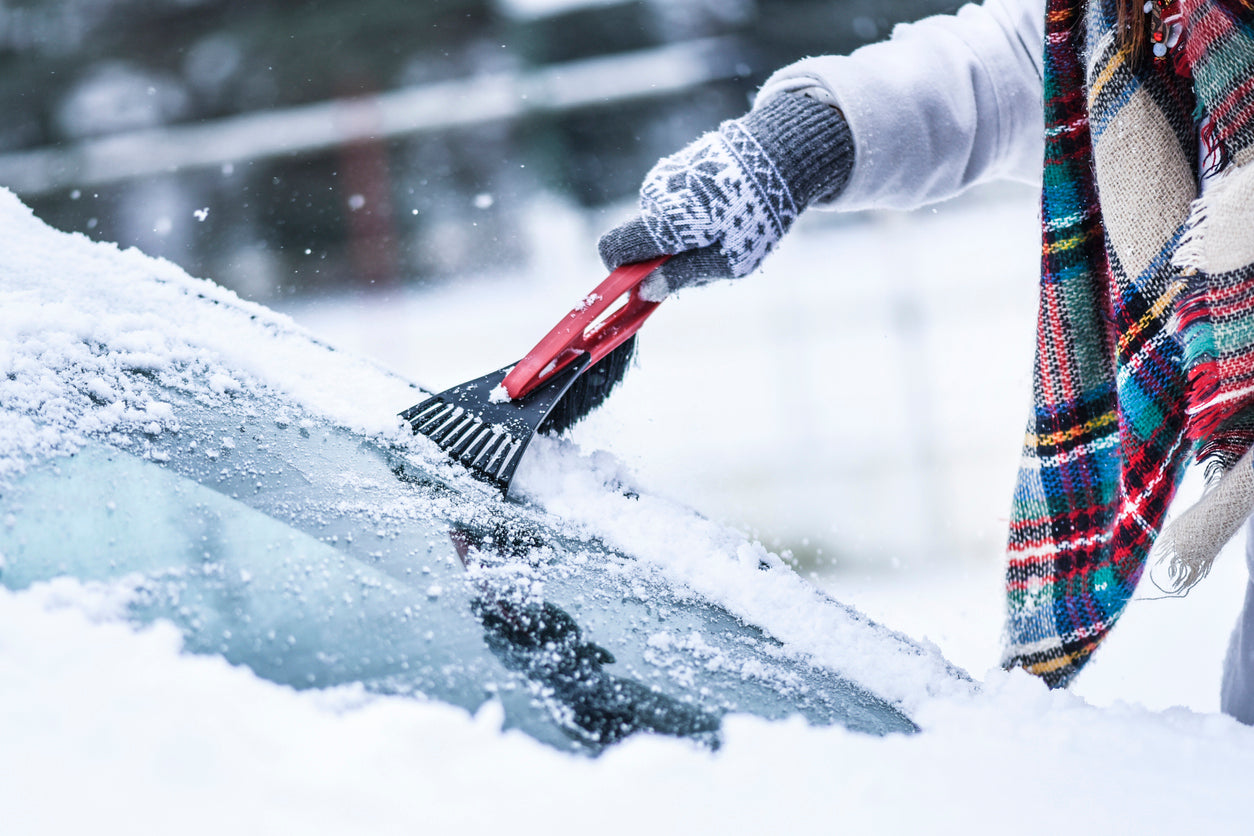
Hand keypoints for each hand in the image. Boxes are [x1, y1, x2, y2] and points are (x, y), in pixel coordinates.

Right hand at [599, 91, 852, 297]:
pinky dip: (691, 213)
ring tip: (724, 227)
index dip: (621, 272)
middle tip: (707, 256)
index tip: (646, 282)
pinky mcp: (678, 165)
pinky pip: (673, 201)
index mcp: (661, 222)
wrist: (780, 154)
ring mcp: (664, 176)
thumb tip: (644, 291)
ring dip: (682, 234)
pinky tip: (724, 207)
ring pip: (659, 221)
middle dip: (663, 256)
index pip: (611, 249)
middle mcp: (653, 195)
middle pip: (640, 239)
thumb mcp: (726, 261)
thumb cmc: (756, 216)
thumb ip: (681, 276)